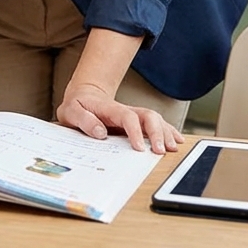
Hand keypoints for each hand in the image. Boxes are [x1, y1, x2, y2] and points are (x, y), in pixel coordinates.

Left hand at [57, 81, 183, 153]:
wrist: (83, 96)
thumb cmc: (77, 106)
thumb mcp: (70, 111)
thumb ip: (83, 119)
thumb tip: (100, 132)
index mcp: (109, 108)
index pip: (127, 117)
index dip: (135, 131)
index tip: (139, 148)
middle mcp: (125, 110)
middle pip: (147, 115)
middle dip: (157, 132)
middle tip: (160, 151)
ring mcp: (133, 115)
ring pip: (155, 119)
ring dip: (166, 132)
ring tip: (172, 148)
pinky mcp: (137, 121)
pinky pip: (157, 123)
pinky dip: (169, 131)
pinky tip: (177, 140)